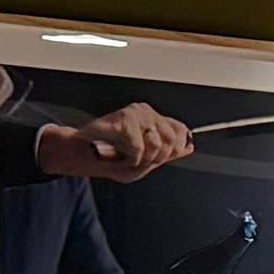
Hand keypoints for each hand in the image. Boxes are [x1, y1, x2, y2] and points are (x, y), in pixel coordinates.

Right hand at [38, 101, 194, 183]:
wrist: (82, 154)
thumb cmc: (111, 158)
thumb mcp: (146, 160)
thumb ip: (168, 153)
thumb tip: (190, 147)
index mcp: (154, 120)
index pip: (182, 131)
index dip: (175, 150)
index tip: (158, 158)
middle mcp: (148, 113)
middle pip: (173, 141)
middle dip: (157, 159)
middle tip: (136, 160)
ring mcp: (137, 113)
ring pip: (157, 145)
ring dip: (141, 160)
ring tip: (125, 156)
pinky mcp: (125, 117)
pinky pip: (139, 148)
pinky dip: (129, 159)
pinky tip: (118, 155)